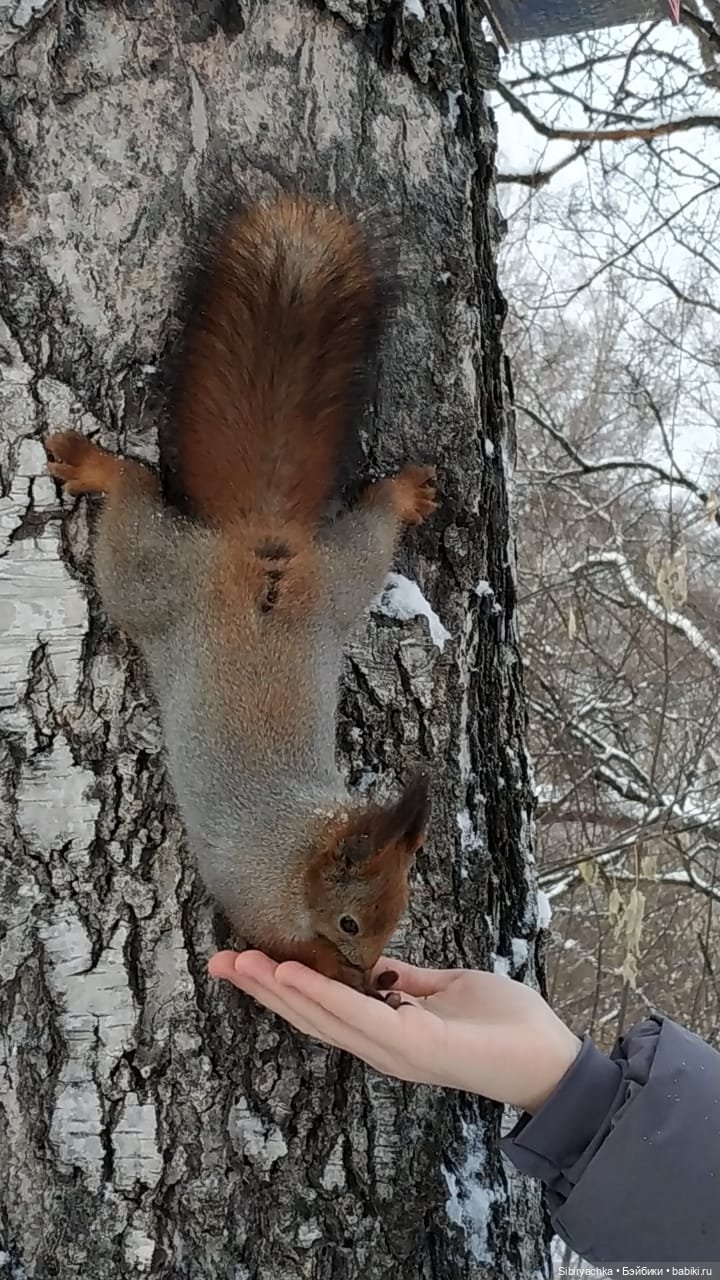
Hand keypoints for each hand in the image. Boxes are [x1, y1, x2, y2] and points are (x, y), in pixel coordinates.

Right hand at [208, 951, 580, 1112]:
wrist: (549, 1058)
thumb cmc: (505, 1024)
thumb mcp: (447, 988)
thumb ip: (409, 983)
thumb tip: (377, 966)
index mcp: (386, 1031)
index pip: (321, 1009)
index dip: (280, 987)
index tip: (243, 960)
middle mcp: (380, 1046)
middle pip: (308, 1017)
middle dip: (262, 989)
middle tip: (219, 961)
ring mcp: (393, 1049)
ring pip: (323, 1017)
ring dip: (280, 990)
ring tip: (243, 963)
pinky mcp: (414, 1045)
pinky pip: (359, 1015)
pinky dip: (322, 995)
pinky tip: (293, 973)